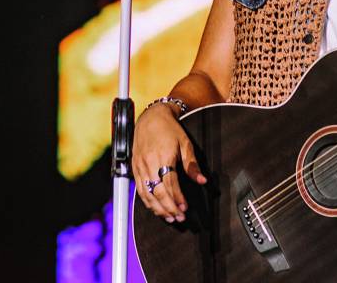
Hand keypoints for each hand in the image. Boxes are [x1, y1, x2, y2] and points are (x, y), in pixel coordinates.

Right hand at [132, 103, 206, 222]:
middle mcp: (148, 163)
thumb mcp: (186, 144)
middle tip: (179, 218)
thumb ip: (192, 165)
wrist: (151, 117)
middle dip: (168, 208)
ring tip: (169, 217)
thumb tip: (202, 180)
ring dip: (158, 208)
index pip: (169, 184)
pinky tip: (155, 208)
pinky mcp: (134, 168)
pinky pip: (139, 189)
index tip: (184, 208)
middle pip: (157, 192)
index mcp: (162, 157)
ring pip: (146, 194)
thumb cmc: (170, 129)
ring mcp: (139, 166)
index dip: (177, 198)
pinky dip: (147, 201)